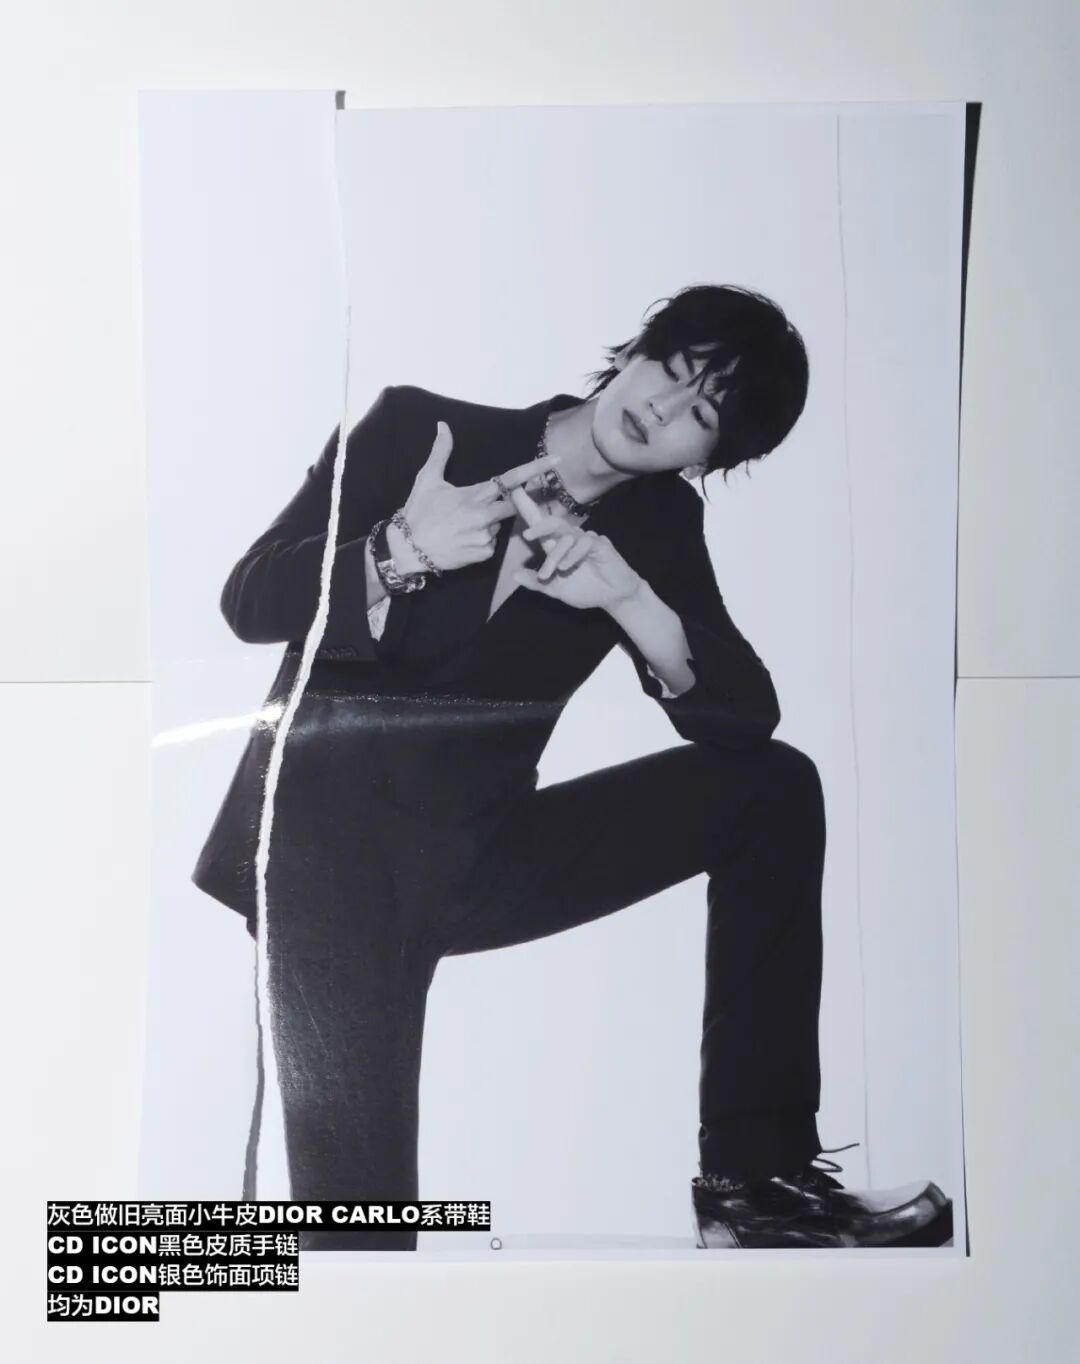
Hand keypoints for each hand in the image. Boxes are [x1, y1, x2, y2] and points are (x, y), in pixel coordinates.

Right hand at [395, 423, 561, 573]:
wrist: (407, 549)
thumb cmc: (418, 512)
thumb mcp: (427, 479)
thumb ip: (441, 451)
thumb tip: (443, 425)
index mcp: (475, 494)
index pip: (512, 479)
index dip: (536, 469)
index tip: (556, 461)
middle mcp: (485, 515)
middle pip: (516, 505)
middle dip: (516, 502)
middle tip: (493, 504)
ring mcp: (485, 536)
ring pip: (499, 525)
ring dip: (489, 522)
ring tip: (463, 524)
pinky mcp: (483, 554)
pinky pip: (491, 544)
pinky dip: (482, 540)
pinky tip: (463, 540)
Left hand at [509, 486, 643, 612]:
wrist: (614, 598)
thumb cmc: (586, 590)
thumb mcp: (556, 590)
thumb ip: (537, 583)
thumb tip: (514, 575)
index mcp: (558, 546)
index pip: (540, 526)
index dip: (528, 509)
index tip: (513, 493)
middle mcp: (570, 539)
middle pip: (553, 523)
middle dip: (539, 526)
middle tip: (527, 536)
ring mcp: (586, 539)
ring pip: (567, 537)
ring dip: (555, 556)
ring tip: (547, 575)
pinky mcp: (600, 544)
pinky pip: (584, 543)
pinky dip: (572, 555)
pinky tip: (565, 567)